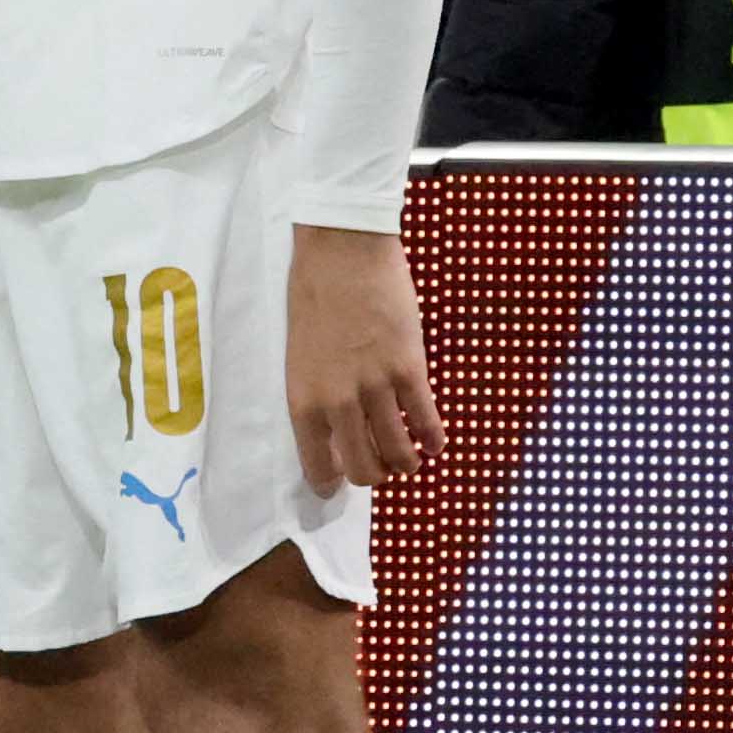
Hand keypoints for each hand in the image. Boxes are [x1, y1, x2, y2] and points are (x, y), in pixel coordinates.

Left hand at [282, 217, 438, 491]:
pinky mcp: (409, 370)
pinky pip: (426, 422)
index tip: (338, 484)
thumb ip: (315, 390)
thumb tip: (335, 422)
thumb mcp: (298, 351)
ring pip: (398, 454)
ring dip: (405, 463)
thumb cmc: (313, 291)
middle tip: (380, 466)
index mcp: (302, 398)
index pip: (317, 466)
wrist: (342, 248)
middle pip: (363, 469)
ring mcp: (376, 388)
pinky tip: (435, 443)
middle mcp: (337, 402)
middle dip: (373, 475)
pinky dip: (433, 440)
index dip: (331, 483)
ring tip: (409, 457)